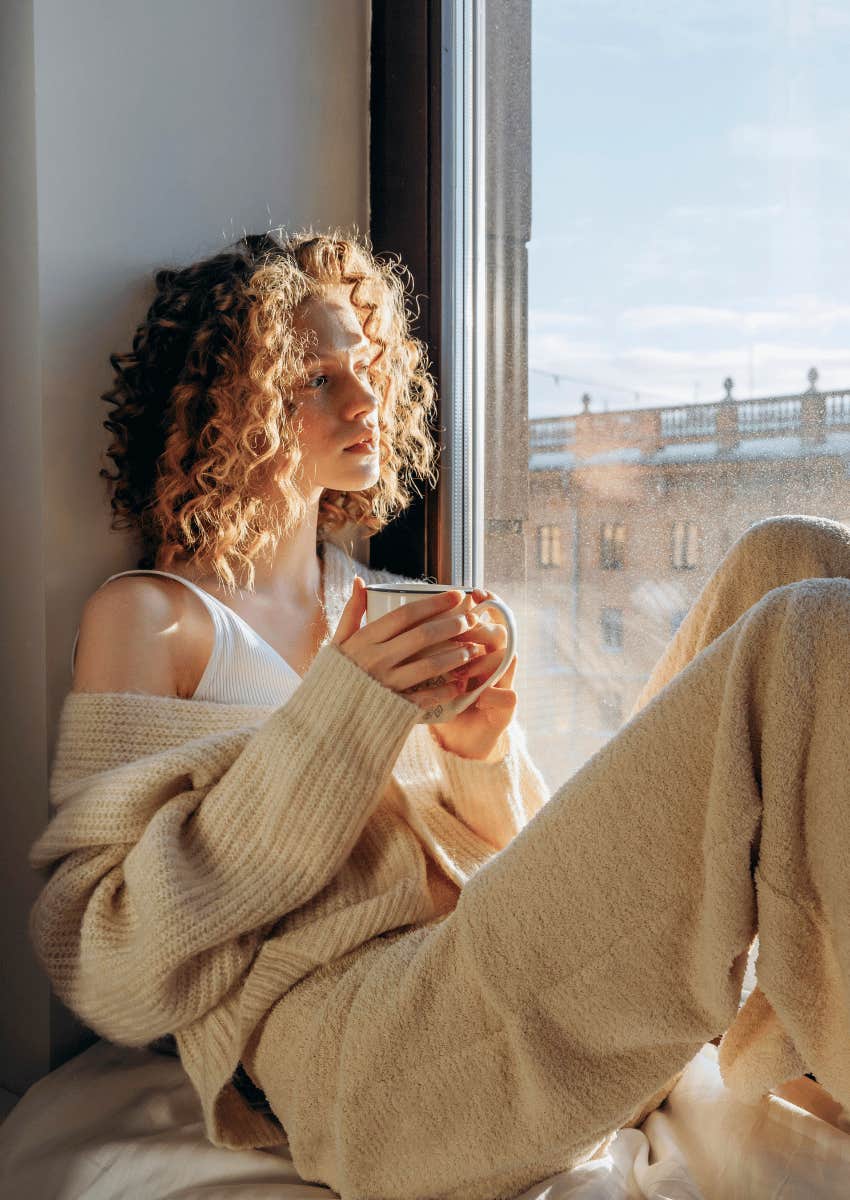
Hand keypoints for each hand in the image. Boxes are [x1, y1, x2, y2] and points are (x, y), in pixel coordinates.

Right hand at [331, 578, 485, 719]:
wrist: (323, 717)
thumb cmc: (334, 675)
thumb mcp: (338, 642)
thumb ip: (352, 612)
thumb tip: (359, 581)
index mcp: (365, 640)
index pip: (405, 615)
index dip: (434, 603)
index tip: (457, 595)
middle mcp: (377, 659)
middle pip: (422, 636)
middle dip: (452, 625)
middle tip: (473, 619)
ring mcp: (386, 684)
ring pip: (429, 665)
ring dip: (456, 656)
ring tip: (475, 648)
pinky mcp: (394, 707)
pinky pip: (425, 697)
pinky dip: (445, 691)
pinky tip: (461, 684)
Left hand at [427, 588, 518, 761]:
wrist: (460, 740)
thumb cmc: (442, 700)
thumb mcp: (433, 670)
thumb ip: (429, 643)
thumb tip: (412, 611)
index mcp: (479, 647)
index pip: (488, 617)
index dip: (486, 603)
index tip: (474, 593)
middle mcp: (496, 662)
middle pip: (499, 633)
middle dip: (480, 630)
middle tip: (464, 630)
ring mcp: (503, 683)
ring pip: (506, 660)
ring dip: (485, 663)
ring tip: (465, 669)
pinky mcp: (506, 708)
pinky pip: (508, 696)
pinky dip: (493, 695)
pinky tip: (480, 697)